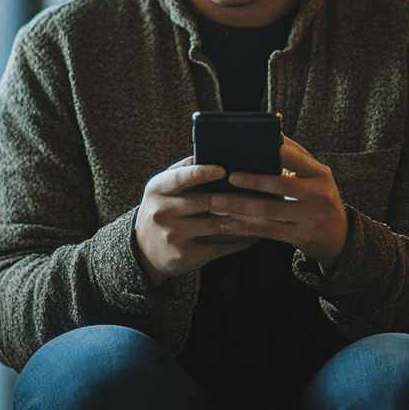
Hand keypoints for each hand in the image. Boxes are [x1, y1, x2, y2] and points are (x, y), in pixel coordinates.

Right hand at [134, 157, 259, 288]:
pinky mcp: (185, 256)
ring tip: (264, 211)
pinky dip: (240, 241)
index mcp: (157, 189)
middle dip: (236, 197)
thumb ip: (184, 171)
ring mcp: (172, 236)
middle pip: (206, 202)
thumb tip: (216, 153)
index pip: (181, 178)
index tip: (224, 170)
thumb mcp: (163, 189)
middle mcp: (161, 212)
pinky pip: (220, 247)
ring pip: (217, 225)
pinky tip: (255, 235)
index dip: (203, 173)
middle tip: (260, 192)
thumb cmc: (162, 210)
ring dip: (244, 219)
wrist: (144, 252)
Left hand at [204, 136, 348, 275]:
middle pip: (282, 185)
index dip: (276, 153)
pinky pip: (268, 231)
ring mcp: (311, 218)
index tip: (252, 147)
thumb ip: (295, 155)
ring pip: (271, 210)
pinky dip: (245, 226)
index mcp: (321, 174)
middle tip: (230, 177)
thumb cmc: (318, 196)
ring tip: (216, 201)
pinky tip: (227, 222)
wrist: (338, 235)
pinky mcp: (301, 236)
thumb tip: (273, 127)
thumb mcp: (315, 175)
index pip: (298, 158)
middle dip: (253, 181)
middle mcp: (319, 195)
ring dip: (240, 205)